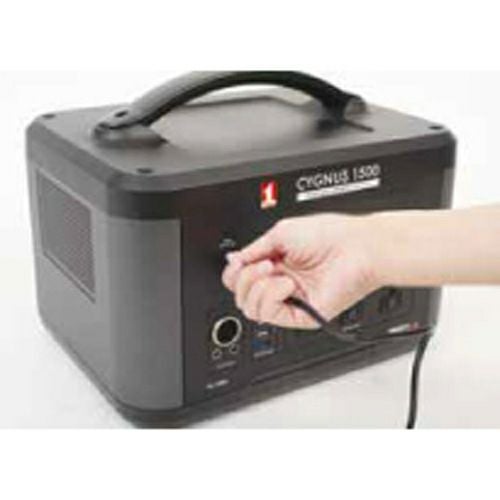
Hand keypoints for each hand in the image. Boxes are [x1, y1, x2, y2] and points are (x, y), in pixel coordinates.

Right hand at [222, 214, 380, 328]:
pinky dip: (271, 296)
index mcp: (276, 263)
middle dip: (245, 277)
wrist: (357, 248)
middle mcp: (280, 283)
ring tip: (275, 272)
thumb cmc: (330, 235)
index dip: (234, 272)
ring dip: (256, 287)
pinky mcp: (300, 315)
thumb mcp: (281, 233)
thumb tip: (234, 260)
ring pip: (251, 308)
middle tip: (263, 263)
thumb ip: (253, 249)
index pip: (241, 278)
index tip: (240, 260)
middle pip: (241, 294)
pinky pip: (269, 314)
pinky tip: (286, 283)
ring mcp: (290, 300)